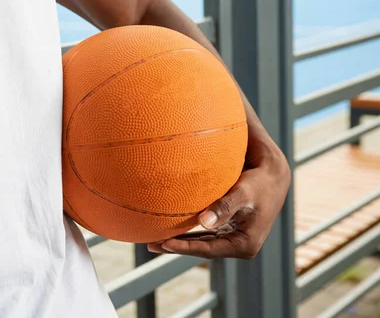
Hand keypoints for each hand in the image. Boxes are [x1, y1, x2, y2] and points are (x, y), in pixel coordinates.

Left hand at [147, 137, 290, 258]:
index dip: (184, 247)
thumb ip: (225, 206)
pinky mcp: (229, 230)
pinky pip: (205, 235)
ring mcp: (234, 239)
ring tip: (154, 241)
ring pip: (202, 243)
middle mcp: (240, 246)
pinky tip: (171, 230)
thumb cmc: (259, 182)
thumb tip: (204, 221)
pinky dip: (189, 234)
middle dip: (176, 247)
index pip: (208, 249)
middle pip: (202, 249)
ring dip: (180, 242)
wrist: (273, 174)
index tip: (164, 243)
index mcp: (245, 244)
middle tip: (150, 245)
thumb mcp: (243, 192)